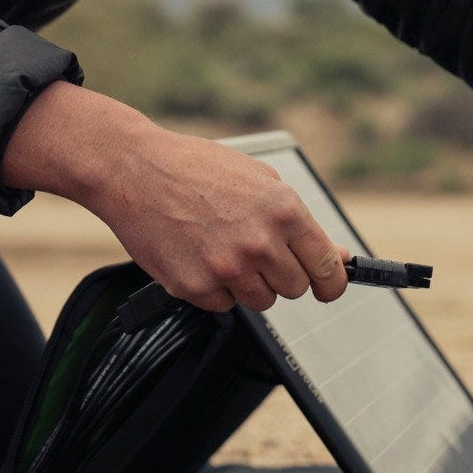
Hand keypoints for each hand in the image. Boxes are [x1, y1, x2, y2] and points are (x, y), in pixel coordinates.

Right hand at [91, 128, 351, 313]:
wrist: (134, 170)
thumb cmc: (195, 168)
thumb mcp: (259, 179)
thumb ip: (299, 222)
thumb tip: (338, 255)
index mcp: (283, 211)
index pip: (326, 268)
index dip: (332, 283)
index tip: (329, 287)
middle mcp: (259, 243)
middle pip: (294, 289)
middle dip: (282, 275)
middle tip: (256, 251)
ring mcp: (226, 268)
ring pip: (261, 301)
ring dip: (248, 282)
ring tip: (223, 246)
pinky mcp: (195, 286)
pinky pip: (223, 304)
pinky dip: (214, 287)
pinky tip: (198, 253)